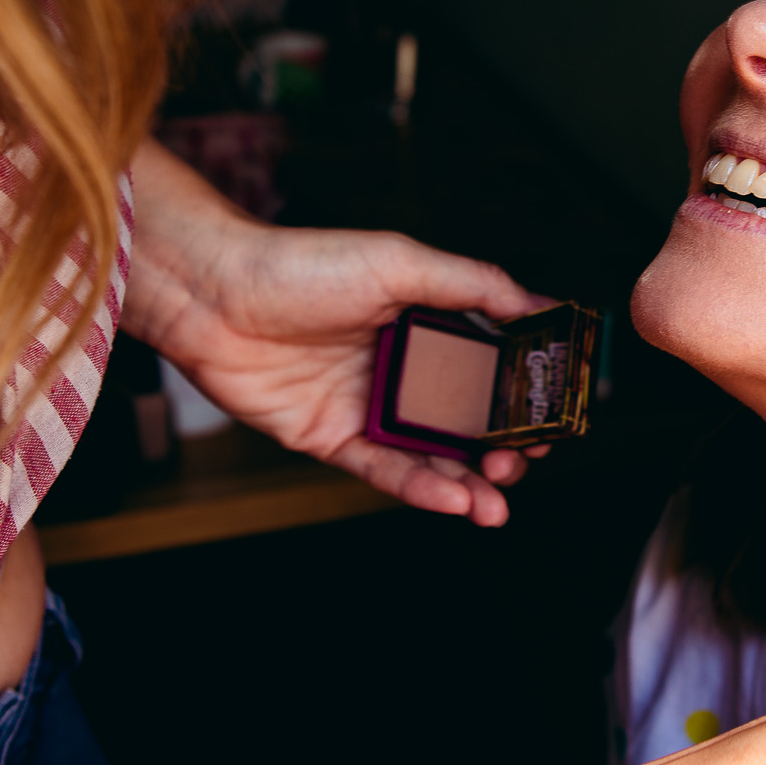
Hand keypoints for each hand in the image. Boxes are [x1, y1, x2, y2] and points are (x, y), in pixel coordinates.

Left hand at [121, 140, 545, 525]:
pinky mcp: (330, 438)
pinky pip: (383, 470)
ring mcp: (366, 406)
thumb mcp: (401, 263)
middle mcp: (398, 368)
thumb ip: (473, 285)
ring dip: (467, 482)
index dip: (519, 395)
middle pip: (463, 420)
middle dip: (500, 448)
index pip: (486, 366)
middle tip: (524, 463)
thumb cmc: (303, 265)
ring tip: (497, 501)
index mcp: (421, 322)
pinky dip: (420, 488)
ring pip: (429, 455)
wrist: (215, 294)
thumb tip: (538, 303)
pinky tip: (453, 499)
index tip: (550, 415)